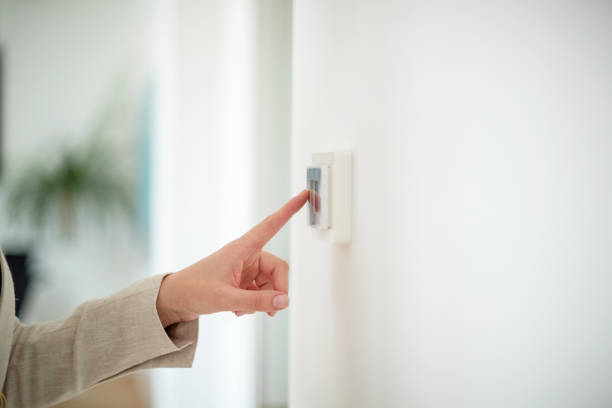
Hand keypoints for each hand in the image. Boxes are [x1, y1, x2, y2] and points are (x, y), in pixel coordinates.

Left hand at [156, 190, 308, 326]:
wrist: (175, 300)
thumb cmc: (195, 290)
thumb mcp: (226, 298)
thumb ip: (257, 301)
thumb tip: (284, 301)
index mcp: (242, 248)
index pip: (271, 225)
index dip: (289, 210)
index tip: (304, 194)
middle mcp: (247, 256)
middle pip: (278, 269)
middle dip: (278, 290)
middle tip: (273, 310)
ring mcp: (246, 269)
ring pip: (271, 284)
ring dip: (264, 300)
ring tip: (244, 310)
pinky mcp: (243, 281)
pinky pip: (261, 292)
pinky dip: (255, 303)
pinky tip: (238, 310)